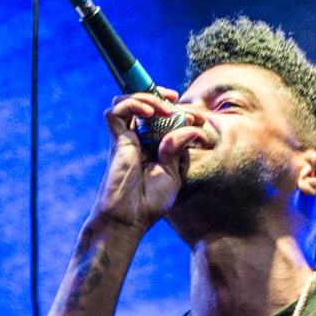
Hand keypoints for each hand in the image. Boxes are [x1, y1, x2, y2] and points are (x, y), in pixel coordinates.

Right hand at [89, 88, 204, 235]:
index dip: (181, 113)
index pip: (164, 119)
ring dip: (148, 97)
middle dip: (164, 98)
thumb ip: (178, 149)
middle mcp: (139, 139)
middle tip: (181, 105)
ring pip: (130, 101)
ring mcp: (126, 139)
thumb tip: (190, 127)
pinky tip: (149, 111)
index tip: (198, 119)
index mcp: (154, 148)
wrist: (129, 218)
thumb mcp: (173, 174)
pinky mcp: (116, 140)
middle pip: (147, 104)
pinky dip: (132, 103)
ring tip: (165, 108)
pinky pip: (116, 110)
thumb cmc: (150, 202)